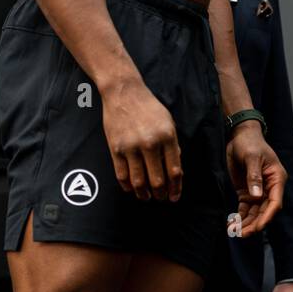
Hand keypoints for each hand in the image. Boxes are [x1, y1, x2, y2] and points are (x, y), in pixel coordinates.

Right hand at [102, 76, 181, 200]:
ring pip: (139, 181)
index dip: (176, 188)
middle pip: (157, 180)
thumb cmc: (149, 107)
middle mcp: (150, 143)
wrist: (124, 92)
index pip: (174, 171)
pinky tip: (131, 189)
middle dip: (161, 194)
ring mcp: (132, 147)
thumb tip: (175, 169)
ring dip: (144, 194)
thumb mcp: (168, 122)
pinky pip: (121, 174)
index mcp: (167, 137)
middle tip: (161, 198)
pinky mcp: (116, 148)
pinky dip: (127, 185)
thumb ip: (173, 145)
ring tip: (146, 197)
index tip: (175, 197)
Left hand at [226, 122, 285, 235]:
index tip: (258, 226)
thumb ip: (254, 176)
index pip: (275, 202)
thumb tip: (257, 196)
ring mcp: (258, 191)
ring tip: (234, 231)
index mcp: (276, 178)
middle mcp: (269, 187)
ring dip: (246, 223)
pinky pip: (245, 208)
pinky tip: (232, 224)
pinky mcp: (247, 192)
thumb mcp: (252, 157)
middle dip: (254, 223)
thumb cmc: (250, 143)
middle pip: (264, 211)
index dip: (267, 216)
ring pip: (254, 212)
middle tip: (242, 234)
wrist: (240, 136)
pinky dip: (239, 217)